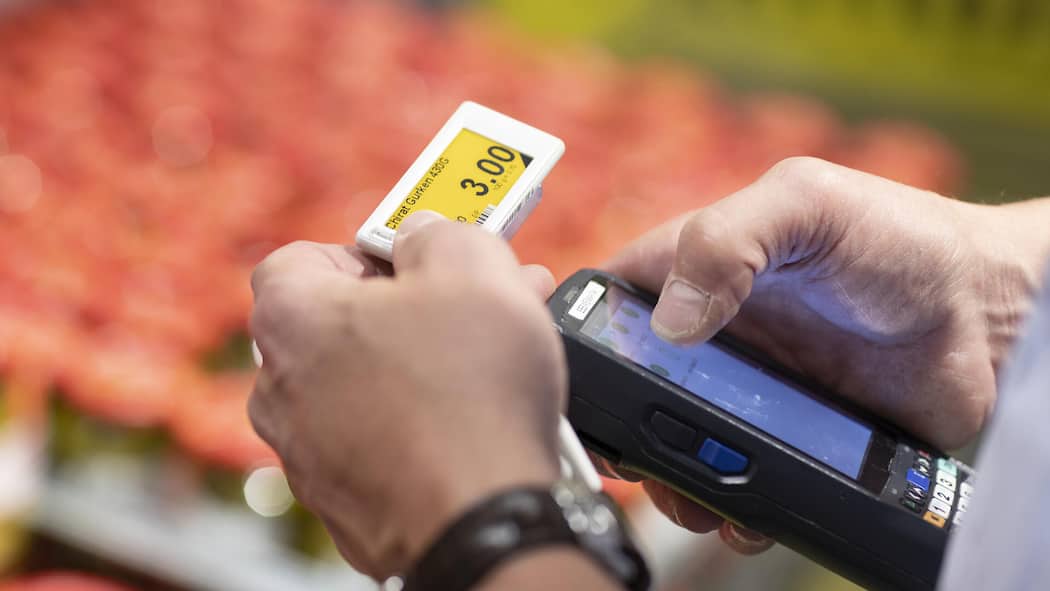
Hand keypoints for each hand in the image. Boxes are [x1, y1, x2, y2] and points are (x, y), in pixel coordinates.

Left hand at [248, 212, 566, 578]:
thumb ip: (439, 232)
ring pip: (360, 386)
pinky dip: (415, 424)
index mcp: (293, 320)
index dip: (361, 250)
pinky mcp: (342, 502)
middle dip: (406, 308)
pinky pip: (375, 442)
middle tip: (469, 304)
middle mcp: (281, 390)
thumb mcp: (471, 267)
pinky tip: (470, 419)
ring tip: (488, 361)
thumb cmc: (469, 394)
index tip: (413, 260)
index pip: (297, 259)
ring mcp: (307, 454)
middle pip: (337, 325)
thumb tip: (427, 235)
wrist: (482, 519)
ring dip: (417, 364)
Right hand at [603, 157, 1048, 552]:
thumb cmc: (900, 236)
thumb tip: (672, 321)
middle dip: (622, 427)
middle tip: (634, 457)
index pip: (613, 299)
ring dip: (673, 477)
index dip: (584, 336)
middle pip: (634, 385)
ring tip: (693, 496)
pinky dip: (730, 503)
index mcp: (701, 266)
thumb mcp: (807, 204)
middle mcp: (713, 330)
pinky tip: (744, 510)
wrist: (987, 310)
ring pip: (678, 441)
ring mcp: (747, 389)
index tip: (579, 380)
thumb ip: (731, 240)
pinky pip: (739, 477)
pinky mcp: (786, 436)